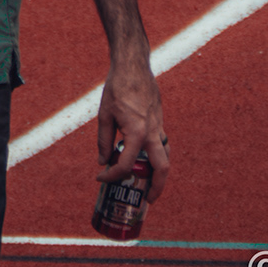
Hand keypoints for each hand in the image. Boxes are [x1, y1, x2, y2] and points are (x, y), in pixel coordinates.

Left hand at [95, 53, 167, 201]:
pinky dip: (157, 158)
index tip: (101, 178)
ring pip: (166, 157)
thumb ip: (104, 140)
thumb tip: (103, 161)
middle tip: (146, 200)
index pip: (127, 165)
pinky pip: (162, 146)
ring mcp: (159, 127)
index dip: (112, 175)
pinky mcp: (160, 122)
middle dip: (156, 188)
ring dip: (161, 175)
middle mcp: (152, 133)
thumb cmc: (117, 88)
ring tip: (149, 187)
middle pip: (162, 168)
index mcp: (136, 132)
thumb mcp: (104, 115)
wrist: (134, 66)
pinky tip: (146, 162)